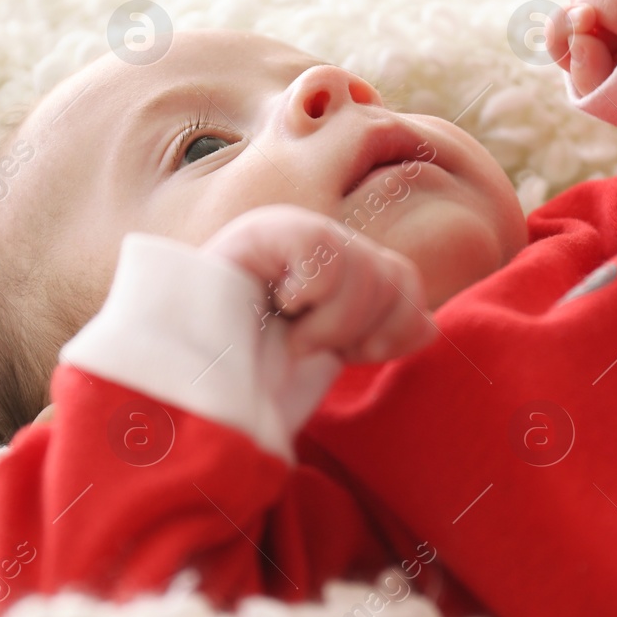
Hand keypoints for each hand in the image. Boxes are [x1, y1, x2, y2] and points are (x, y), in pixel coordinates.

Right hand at [200, 204, 437, 362]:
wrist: (188, 386)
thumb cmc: (254, 375)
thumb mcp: (331, 355)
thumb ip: (381, 333)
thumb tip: (428, 326)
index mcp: (334, 265)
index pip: (402, 279)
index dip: (389, 327)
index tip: (346, 355)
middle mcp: (315, 240)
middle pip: (391, 274)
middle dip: (357, 329)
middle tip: (307, 346)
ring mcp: (287, 230)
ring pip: (365, 267)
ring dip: (330, 324)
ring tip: (290, 337)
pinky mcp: (262, 231)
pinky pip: (325, 252)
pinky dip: (310, 293)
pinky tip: (279, 306)